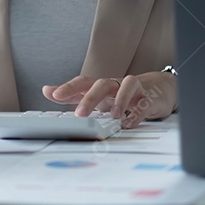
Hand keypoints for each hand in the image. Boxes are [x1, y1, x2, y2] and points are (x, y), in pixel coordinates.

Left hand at [41, 71, 177, 128]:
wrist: (157, 89)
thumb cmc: (122, 94)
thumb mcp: (98, 95)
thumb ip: (73, 94)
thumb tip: (46, 90)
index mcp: (102, 86)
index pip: (83, 82)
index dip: (69, 87)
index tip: (53, 95)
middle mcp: (116, 85)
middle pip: (102, 84)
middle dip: (90, 97)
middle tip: (79, 114)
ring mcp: (134, 90)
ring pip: (126, 86)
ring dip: (118, 100)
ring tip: (112, 115)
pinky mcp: (149, 99)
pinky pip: (144, 103)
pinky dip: (137, 112)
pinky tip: (130, 122)